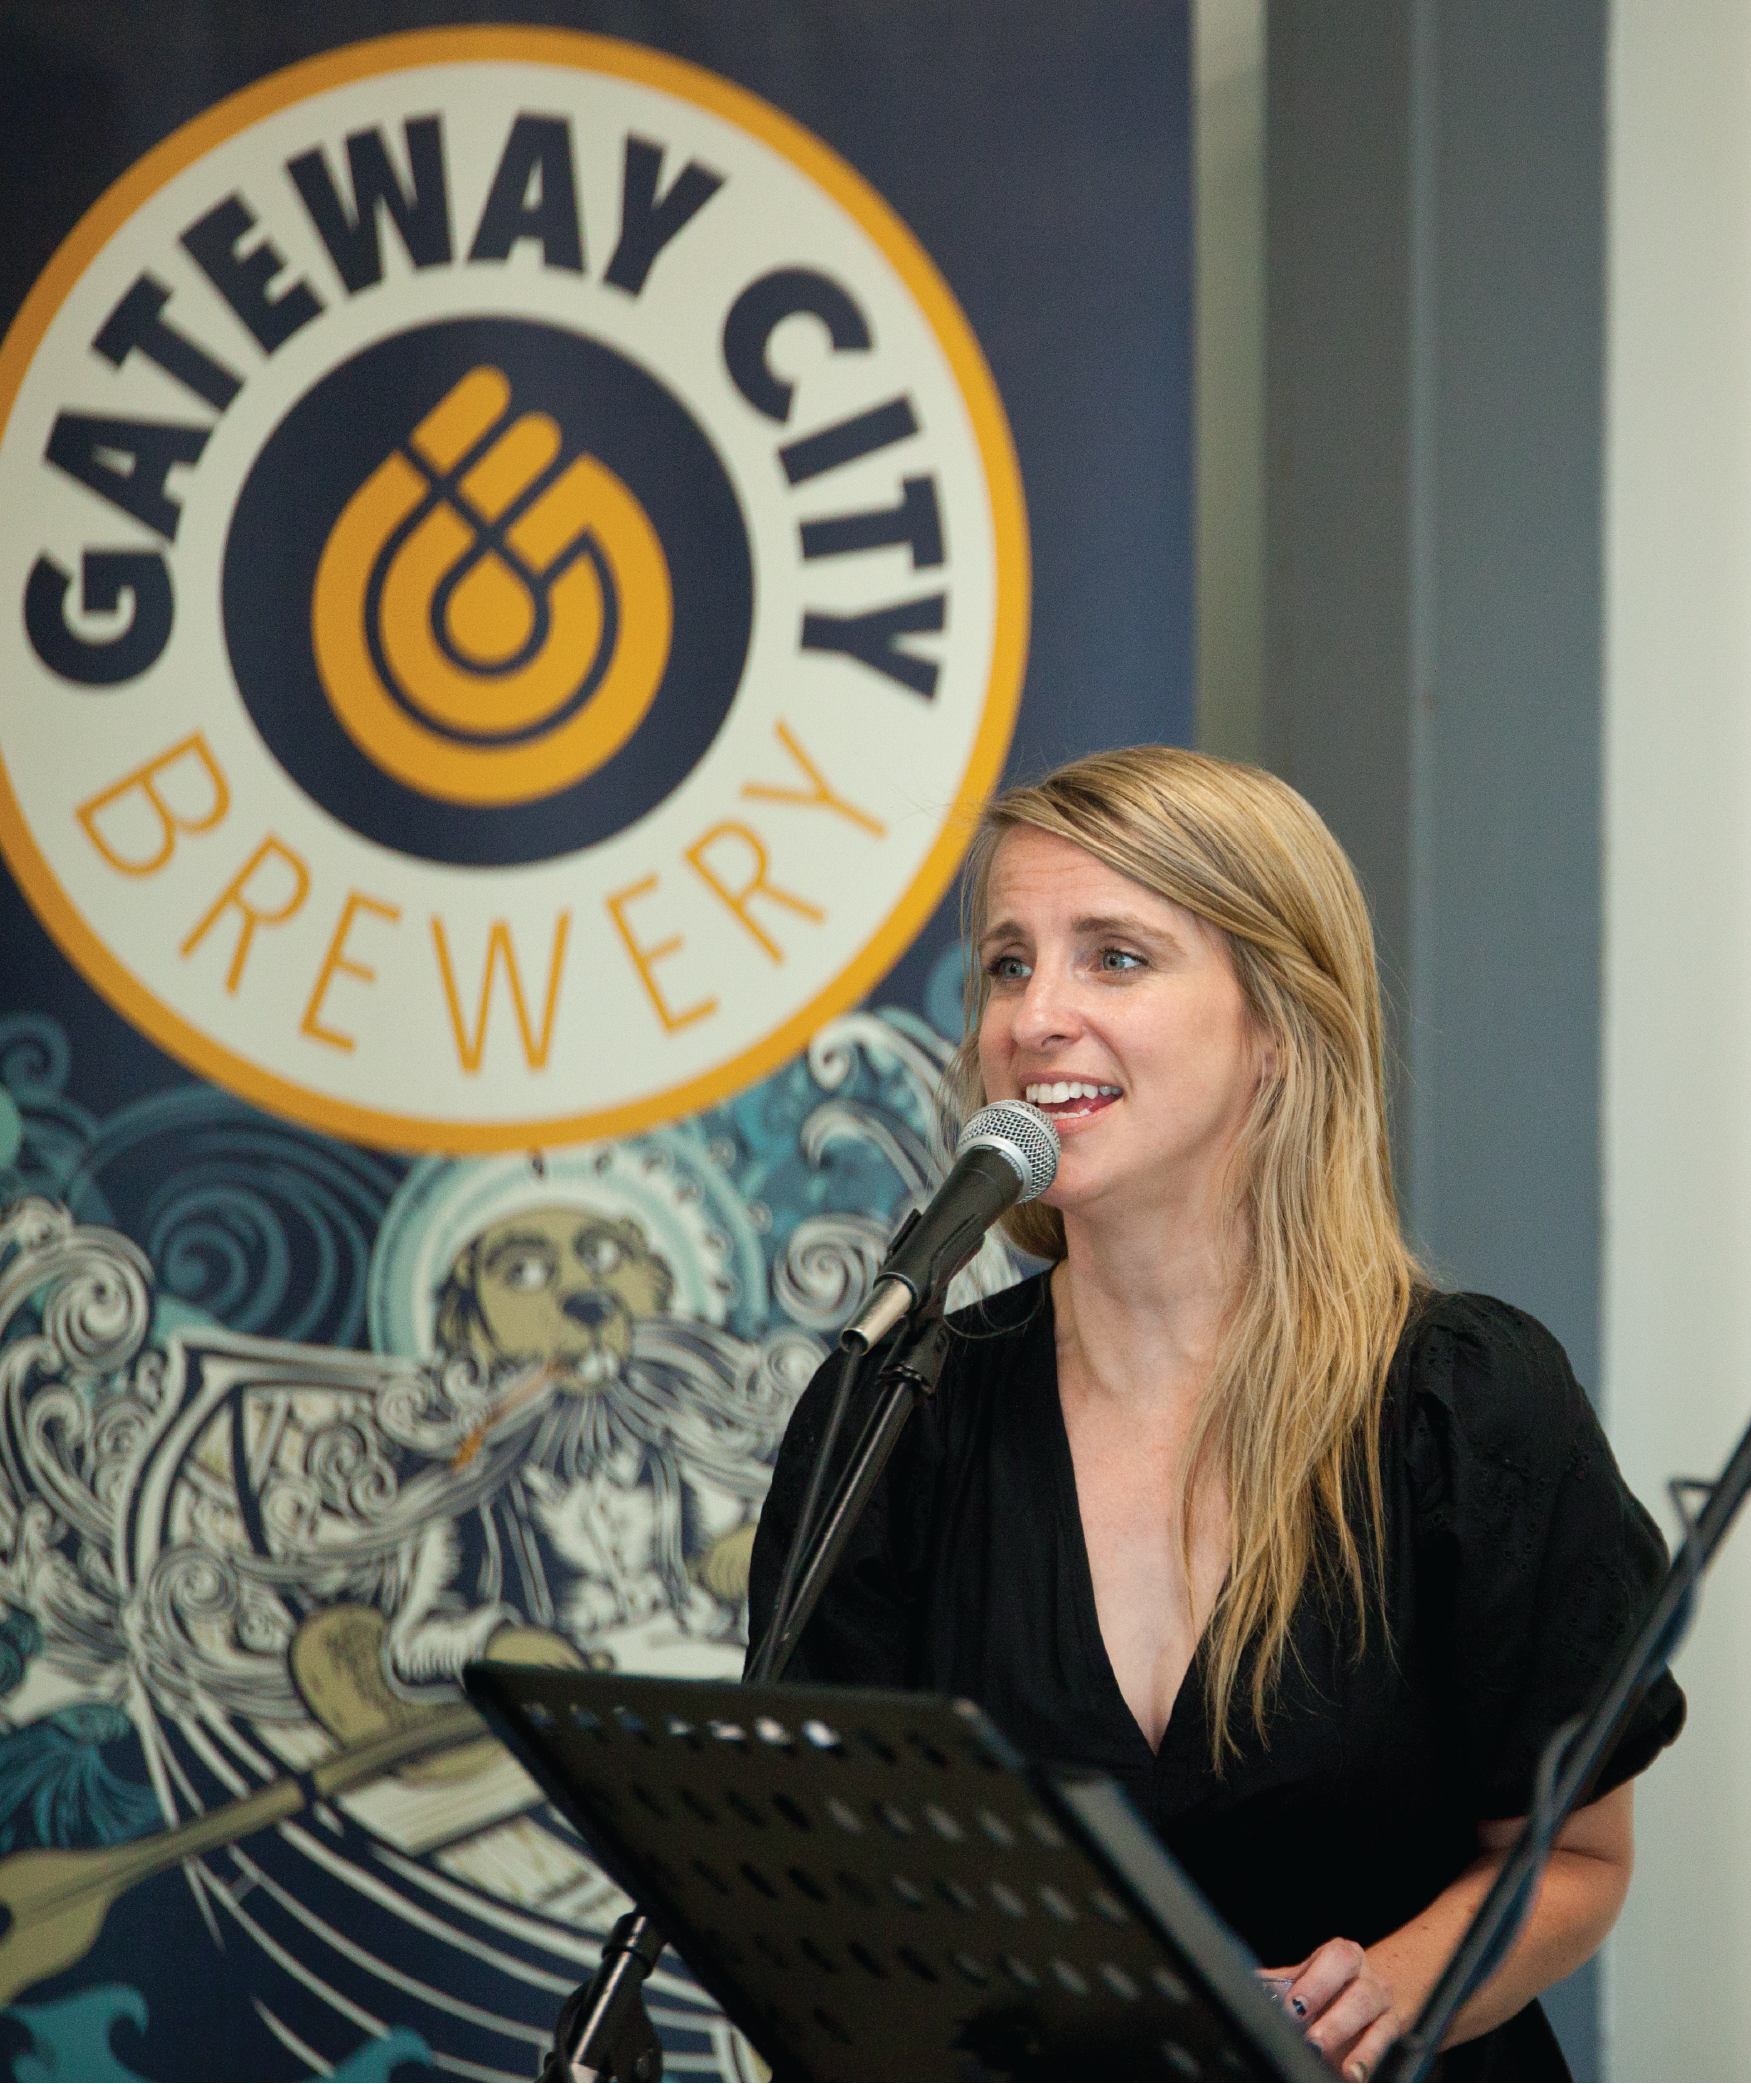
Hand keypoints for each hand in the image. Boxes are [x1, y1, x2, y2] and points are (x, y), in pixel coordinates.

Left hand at [1265, 1939, 1400, 2080]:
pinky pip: (1382, 2044)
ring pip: (1373, 2020)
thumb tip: (1246, 1985)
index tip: (1292, 2006)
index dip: (1315, 1982)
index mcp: (1343, 1956)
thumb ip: (1280, 1983)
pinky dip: (1366, 2062)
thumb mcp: (1309, 1977)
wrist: (1373, 1989)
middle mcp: (1367, 1976)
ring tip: (1329, 2061)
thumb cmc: (1331, 1983)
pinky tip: (1351, 2077)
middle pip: (1357, 1994)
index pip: (1335, 1959)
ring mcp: (1382, 2004)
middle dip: (1332, 2020)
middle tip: (1309, 2041)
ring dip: (1351, 2045)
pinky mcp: (1390, 2029)